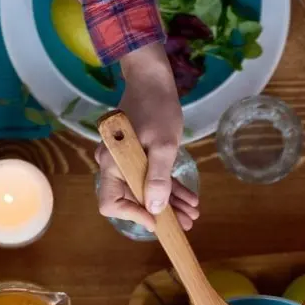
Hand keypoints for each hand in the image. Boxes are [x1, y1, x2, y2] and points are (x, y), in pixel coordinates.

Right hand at [95, 43, 199, 231]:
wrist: (154, 81)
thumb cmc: (157, 108)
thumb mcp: (163, 145)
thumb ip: (159, 178)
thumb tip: (155, 209)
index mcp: (112, 164)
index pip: (111, 203)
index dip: (132, 215)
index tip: (156, 220)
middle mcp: (115, 167)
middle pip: (132, 201)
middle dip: (160, 214)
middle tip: (185, 223)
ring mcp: (127, 163)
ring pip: (146, 192)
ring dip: (170, 205)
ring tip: (193, 214)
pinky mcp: (140, 157)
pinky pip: (152, 180)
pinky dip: (170, 190)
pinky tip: (190, 199)